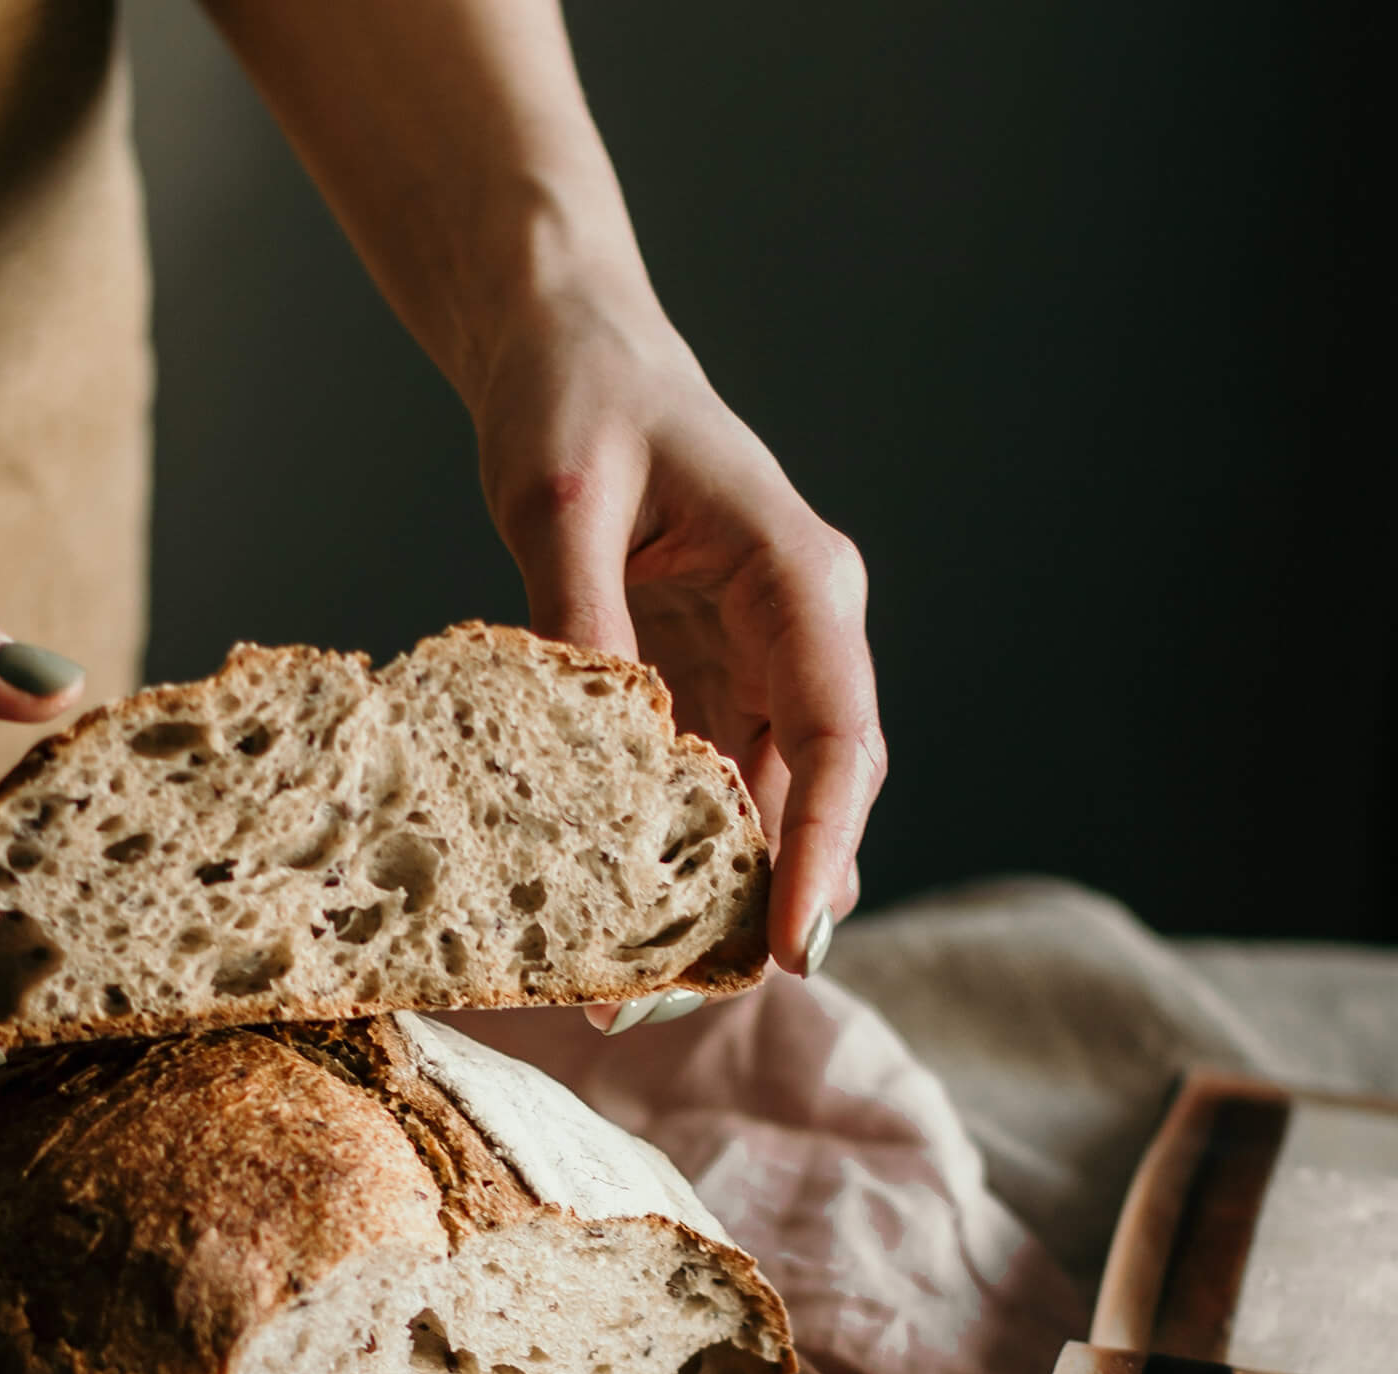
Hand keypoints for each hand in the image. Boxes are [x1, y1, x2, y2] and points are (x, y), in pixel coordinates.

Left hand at [472, 290, 884, 979]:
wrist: (567, 348)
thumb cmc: (575, 396)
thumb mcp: (557, 496)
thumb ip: (578, 612)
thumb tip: (592, 741)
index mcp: (797, 577)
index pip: (840, 733)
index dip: (823, 849)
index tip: (792, 945)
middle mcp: (798, 631)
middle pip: (816, 793)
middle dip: (765, 904)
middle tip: (674, 1001)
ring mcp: (757, 663)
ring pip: (767, 806)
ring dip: (718, 897)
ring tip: (636, 989)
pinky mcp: (705, 683)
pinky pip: (709, 788)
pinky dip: (676, 855)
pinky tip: (621, 917)